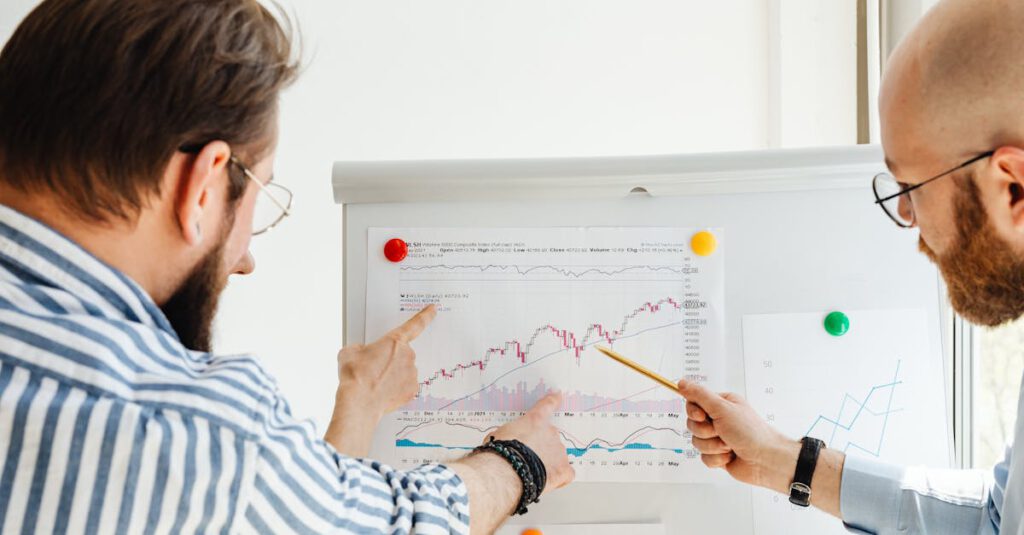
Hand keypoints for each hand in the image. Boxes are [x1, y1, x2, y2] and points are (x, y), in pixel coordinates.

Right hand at [326, 306, 434, 456]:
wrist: (359, 402)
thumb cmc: (355, 376)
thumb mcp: (349, 352)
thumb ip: (360, 348)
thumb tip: (361, 353)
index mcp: (394, 341)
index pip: (415, 324)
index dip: (425, 315)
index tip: (433, 309)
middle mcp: (407, 355)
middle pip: (402, 354)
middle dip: (391, 359)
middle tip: (374, 369)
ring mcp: (412, 374)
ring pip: (404, 371)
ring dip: (394, 375)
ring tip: (376, 383)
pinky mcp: (412, 390)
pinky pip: (406, 386)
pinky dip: (397, 388)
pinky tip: (383, 392)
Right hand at [489, 392, 574, 492]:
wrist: (506, 471)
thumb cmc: (500, 452)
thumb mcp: (498, 435)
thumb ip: (509, 435)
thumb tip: (507, 442)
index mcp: (535, 420)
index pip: (547, 405)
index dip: (553, 400)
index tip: (558, 395)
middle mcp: (551, 433)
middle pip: (550, 437)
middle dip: (540, 446)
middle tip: (526, 457)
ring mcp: (559, 451)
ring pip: (557, 455)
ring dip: (547, 462)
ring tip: (531, 472)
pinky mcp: (562, 470)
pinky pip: (567, 473)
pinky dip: (560, 477)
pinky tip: (551, 480)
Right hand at [677, 379, 798, 491]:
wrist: (765, 460)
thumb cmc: (750, 432)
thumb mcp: (722, 408)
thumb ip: (699, 395)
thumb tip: (681, 382)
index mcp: (721, 404)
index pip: (693, 403)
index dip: (694, 412)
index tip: (703, 416)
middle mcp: (719, 420)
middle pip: (692, 424)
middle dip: (706, 432)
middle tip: (721, 432)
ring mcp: (718, 438)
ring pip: (697, 442)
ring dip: (712, 446)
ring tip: (729, 445)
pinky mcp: (718, 455)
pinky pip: (704, 457)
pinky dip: (716, 459)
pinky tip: (729, 456)